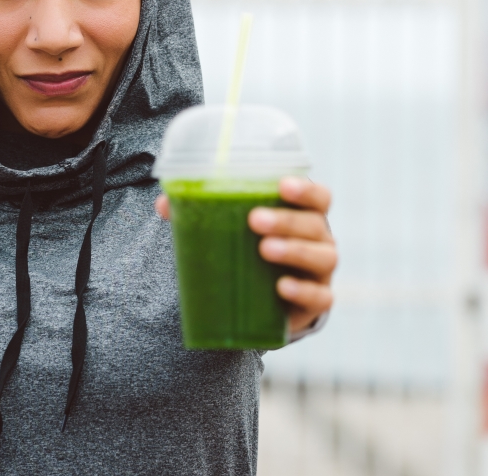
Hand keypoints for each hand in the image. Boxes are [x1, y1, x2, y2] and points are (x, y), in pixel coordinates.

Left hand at [155, 177, 336, 333]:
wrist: (264, 301)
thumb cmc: (250, 251)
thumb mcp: (232, 231)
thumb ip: (202, 213)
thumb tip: (165, 204)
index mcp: (304, 215)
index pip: (319, 197)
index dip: (306, 189)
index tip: (282, 185)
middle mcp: (320, 240)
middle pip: (315, 225)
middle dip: (287, 220)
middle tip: (255, 220)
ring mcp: (321, 273)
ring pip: (323, 258)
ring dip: (295, 251)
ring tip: (264, 250)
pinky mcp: (316, 303)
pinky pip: (321, 297)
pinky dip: (304, 291)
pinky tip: (282, 287)